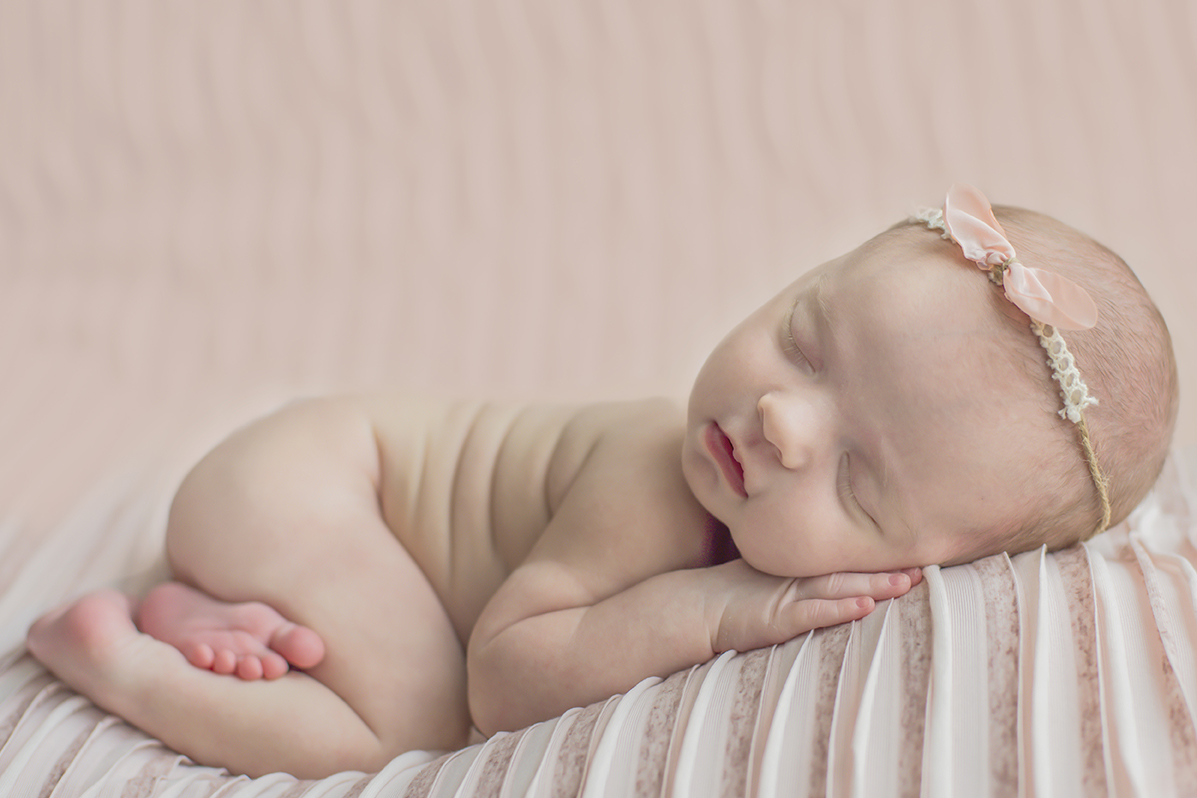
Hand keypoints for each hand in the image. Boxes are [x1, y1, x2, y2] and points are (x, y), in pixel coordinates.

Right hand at [705, 559, 920, 653]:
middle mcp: (797, 578)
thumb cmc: (731, 597)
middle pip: (849, 570)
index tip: (912, 555)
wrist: (694, 609)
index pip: (844, 561)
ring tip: (906, 583)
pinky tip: (864, 606)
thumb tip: (832, 580)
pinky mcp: (777, 618)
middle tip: (924, 565)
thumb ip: (798, 580)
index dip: (876, 559)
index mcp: (799, 570)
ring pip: (839, 587)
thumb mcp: (769, 583)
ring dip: (874, 585)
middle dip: (886, 569)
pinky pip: (813, 613)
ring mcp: (787, 596)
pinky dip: (839, 609)